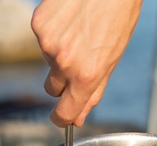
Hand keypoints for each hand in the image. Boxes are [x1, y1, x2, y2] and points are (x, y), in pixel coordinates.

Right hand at [31, 0, 142, 126]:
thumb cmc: (117, 16)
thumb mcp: (112, 58)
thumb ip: (94, 90)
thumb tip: (79, 116)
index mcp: (87, 75)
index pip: (65, 113)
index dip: (62, 118)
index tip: (62, 117)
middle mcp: (64, 62)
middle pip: (52, 88)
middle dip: (63, 79)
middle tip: (79, 57)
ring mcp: (48, 44)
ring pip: (47, 60)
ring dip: (59, 50)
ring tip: (79, 29)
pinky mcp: (38, 25)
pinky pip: (41, 38)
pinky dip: (53, 31)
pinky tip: (69, 18)